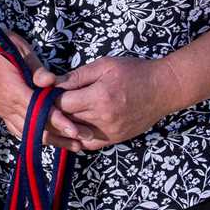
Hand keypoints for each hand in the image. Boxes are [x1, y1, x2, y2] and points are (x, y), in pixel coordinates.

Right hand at [0, 31, 89, 152]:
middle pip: (36, 128)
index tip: (75, 130)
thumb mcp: (21, 51)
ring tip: (74, 145)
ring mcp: (3, 111)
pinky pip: (19, 131)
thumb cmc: (3, 48)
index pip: (38, 111)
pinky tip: (52, 141)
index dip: (57, 121)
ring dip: (53, 141)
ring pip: (29, 134)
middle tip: (84, 140)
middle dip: (61, 136)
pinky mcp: (3, 113)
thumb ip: (37, 69)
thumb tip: (52, 81)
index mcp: (13, 90)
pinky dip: (36, 137)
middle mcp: (7, 106)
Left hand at [51, 54, 177, 149]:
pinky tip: (72, 128)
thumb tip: (52, 83)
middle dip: (54, 112)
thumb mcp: (105, 65)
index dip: (50, 98)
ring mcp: (110, 132)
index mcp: (99, 96)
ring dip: (63, 126)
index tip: (46, 92)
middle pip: (66, 120)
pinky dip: (78, 137)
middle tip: (45, 105)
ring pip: (74, 133)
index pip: (61, 103)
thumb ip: (77, 75)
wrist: (163, 89)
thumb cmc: (134, 72)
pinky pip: (89, 144)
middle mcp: (103, 118)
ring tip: (56, 116)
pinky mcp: (115, 139)